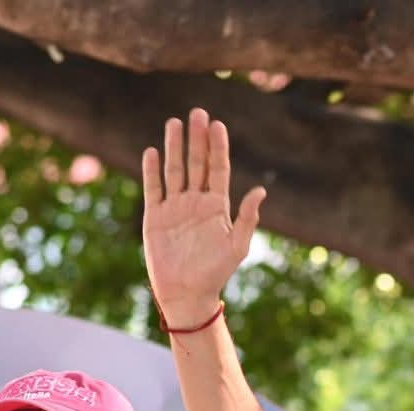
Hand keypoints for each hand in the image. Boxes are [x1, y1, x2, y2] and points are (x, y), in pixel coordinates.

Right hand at [141, 108, 263, 326]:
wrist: (188, 294)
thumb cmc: (216, 273)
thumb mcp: (238, 246)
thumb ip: (247, 218)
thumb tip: (261, 191)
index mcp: (217, 206)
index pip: (217, 169)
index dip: (217, 147)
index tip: (218, 125)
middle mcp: (195, 202)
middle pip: (196, 163)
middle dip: (197, 139)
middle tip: (197, 113)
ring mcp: (175, 207)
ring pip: (174, 170)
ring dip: (174, 147)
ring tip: (174, 123)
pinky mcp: (155, 217)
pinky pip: (153, 189)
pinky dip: (152, 171)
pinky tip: (152, 152)